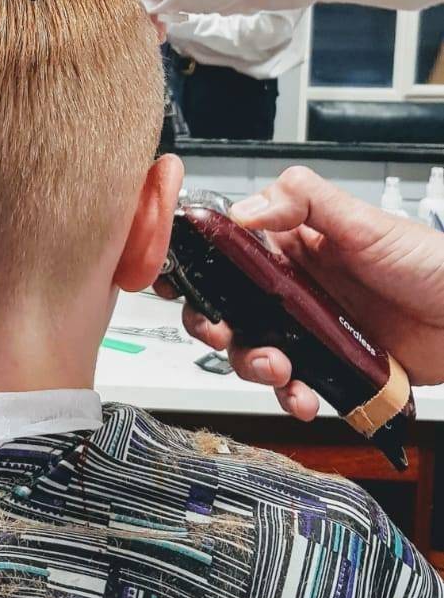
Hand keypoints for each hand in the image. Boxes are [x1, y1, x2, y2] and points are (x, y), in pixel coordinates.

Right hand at [181, 165, 443, 418]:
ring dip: (253, 364)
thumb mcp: (363, 221)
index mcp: (293, 245)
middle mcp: (294, 289)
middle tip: (221, 332)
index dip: (197, 267)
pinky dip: (291, 397)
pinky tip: (304, 396)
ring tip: (278, 368)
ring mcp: (310, 330)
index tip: (178, 281)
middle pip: (228, 309)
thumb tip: (245, 208)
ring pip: (255, 352)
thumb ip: (303, 200)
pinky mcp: (331, 368)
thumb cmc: (428, 262)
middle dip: (214, 325)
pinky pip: (295, 387)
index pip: (228, 250)